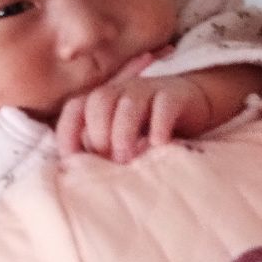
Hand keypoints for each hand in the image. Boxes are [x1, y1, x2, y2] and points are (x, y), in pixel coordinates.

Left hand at [56, 67, 210, 163]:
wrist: (193, 106)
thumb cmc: (148, 129)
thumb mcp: (120, 140)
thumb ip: (101, 149)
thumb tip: (80, 171)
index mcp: (102, 100)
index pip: (74, 108)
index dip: (68, 133)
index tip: (71, 162)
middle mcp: (121, 90)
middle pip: (99, 102)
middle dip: (99, 134)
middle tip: (109, 162)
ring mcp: (148, 90)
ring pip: (128, 103)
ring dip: (124, 132)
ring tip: (128, 159)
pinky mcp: (174, 95)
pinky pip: (163, 105)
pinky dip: (159, 125)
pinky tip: (158, 145)